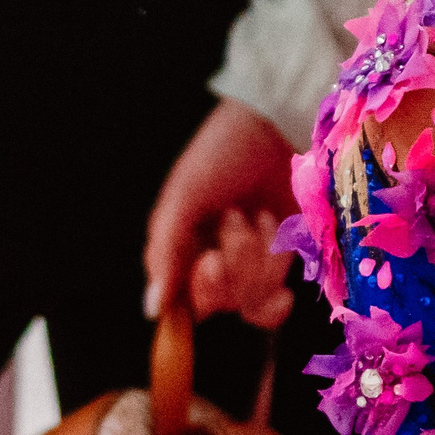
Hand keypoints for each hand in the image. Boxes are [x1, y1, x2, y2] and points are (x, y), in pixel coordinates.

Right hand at [144, 99, 298, 325]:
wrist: (275, 125)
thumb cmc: (221, 153)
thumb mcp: (185, 196)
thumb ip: (166, 251)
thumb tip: (152, 309)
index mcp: (178, 250)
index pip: (181, 303)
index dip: (200, 290)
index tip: (211, 261)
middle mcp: (209, 263)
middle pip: (218, 302)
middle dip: (233, 263)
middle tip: (234, 217)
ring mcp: (247, 265)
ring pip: (249, 301)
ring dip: (258, 261)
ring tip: (259, 216)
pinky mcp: (280, 261)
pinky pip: (274, 298)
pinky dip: (278, 284)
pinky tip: (282, 259)